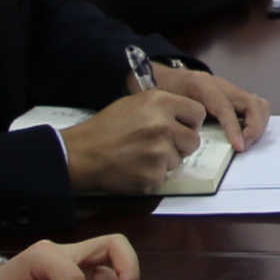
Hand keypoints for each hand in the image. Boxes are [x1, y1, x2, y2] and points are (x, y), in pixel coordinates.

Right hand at [61, 89, 207, 191]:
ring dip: (165, 161)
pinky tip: (135, 168)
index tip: (181, 128)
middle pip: (194, 140)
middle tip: (160, 145)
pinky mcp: (153, 175)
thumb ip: (163, 108)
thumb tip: (186, 120)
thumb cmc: (105, 128)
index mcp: (160, 102)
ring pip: (179, 160)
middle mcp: (163, 125)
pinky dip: (152, 175)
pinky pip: (164, 177)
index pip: (198, 113)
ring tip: (140, 155)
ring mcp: (160, 152)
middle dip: (181, 145)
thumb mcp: (134, 104)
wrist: (81, 154)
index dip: (190, 122)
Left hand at [161, 67, 268, 149]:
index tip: (239, 147)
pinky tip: (244, 136)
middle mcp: (222, 85)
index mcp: (203, 86)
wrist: (165, 77)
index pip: (226, 108)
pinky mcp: (235, 97)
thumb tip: (196, 142)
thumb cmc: (164, 91)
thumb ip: (181, 120)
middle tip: (244, 146)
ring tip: (246, 142)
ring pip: (259, 104)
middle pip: (252, 103)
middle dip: (255, 127)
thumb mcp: (167, 104)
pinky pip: (255, 108)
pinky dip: (256, 123)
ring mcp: (231, 90)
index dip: (235, 129)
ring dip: (258, 125)